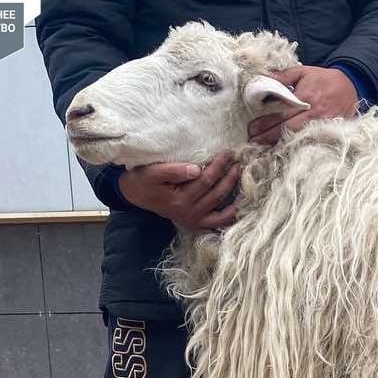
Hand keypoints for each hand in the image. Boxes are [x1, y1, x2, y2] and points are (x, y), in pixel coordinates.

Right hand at [117, 154, 241, 231]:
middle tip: (239, 159)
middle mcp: (189, 213)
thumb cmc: (144, 179)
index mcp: (179, 200)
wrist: (135, 194)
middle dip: (230, 175)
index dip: (219, 165)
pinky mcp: (196, 224)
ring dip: (234, 191)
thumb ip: (174, 170)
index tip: (228, 152)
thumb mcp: (153, 172)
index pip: (205, 180)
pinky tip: (242, 204)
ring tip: (241, 174)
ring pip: (222, 207)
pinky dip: (231, 216)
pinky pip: (218, 223)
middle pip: (217, 193)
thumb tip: (197, 169)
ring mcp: (194, 221)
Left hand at [248, 65, 358, 144]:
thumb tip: (264, 77)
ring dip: (279, 144)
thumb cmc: (324, 79)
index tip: (252, 128)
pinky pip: (309, 141)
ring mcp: (322, 125)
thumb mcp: (303, 72)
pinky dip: (295, 146)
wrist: (351, 87)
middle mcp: (313, 113)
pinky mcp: (328, 131)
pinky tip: (283, 150)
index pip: (282, 113)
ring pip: (297, 138)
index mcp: (306, 97)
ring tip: (263, 149)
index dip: (266, 122)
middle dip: (268, 137)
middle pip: (287, 129)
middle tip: (252, 142)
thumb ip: (283, 76)